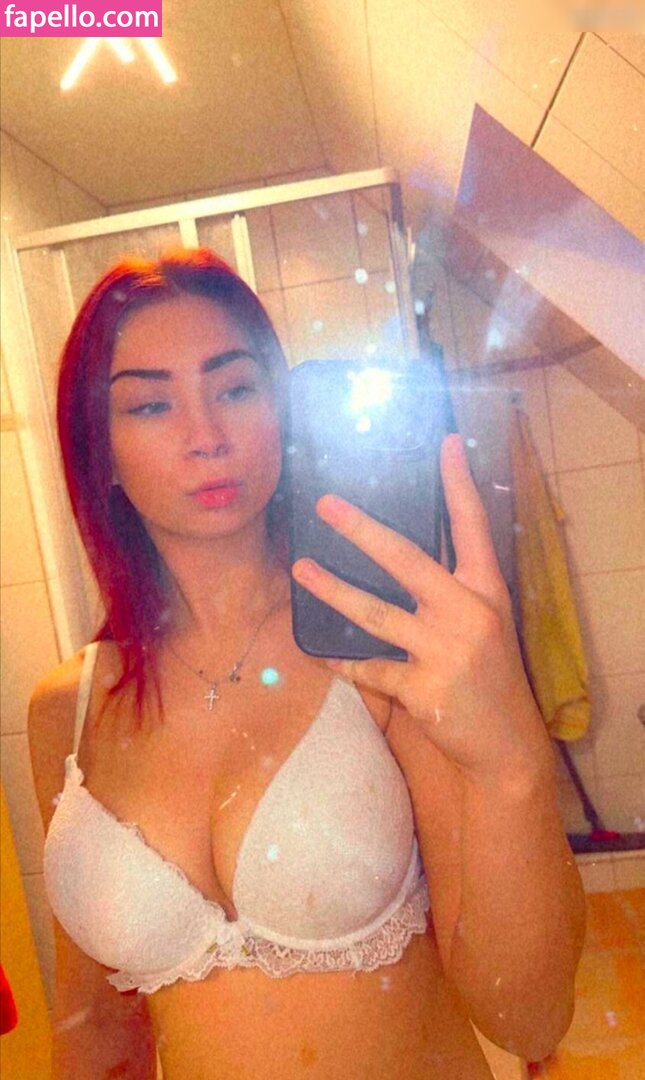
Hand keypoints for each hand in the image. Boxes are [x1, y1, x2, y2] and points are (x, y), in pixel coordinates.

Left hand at [291, 434, 548, 782]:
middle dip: (362, 529)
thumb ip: (450, 589)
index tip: (445, 443)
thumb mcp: (484, 623)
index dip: (458, 483)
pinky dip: (343, 662)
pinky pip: (369, 669)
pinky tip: (319, 652)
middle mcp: (467, 613)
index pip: (472, 526)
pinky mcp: (423, 689)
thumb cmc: (489, 674)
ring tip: (300, 569)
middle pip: (407, 559)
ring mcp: (445, 652)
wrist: (504, 742)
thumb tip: (400, 552)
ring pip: (375, 613)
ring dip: (332, 591)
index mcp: (485, 591)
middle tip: (326, 505)